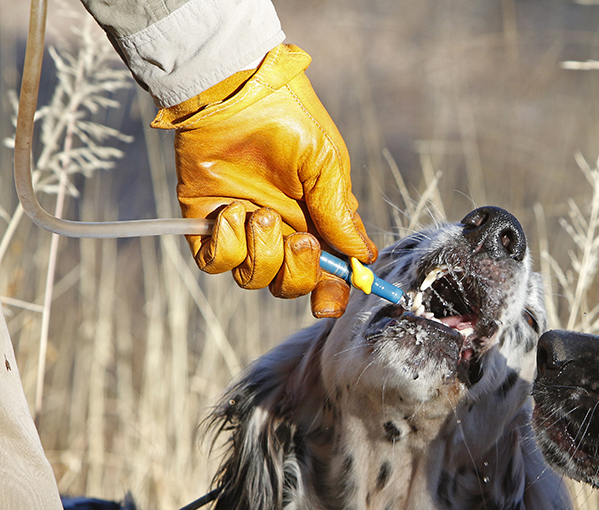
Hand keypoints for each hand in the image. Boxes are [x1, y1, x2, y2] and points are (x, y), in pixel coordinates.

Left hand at [152, 45, 375, 317]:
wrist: (238, 91)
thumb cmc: (292, 120)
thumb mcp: (328, 167)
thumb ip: (340, 215)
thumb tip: (363, 257)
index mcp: (317, 224)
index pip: (328, 275)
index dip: (332, 295)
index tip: (331, 301)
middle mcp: (282, 232)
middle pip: (290, 286)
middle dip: (298, 273)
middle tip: (300, 239)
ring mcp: (245, 229)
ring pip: (254, 279)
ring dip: (262, 253)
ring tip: (261, 213)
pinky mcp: (208, 222)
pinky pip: (216, 262)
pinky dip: (227, 246)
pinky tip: (233, 211)